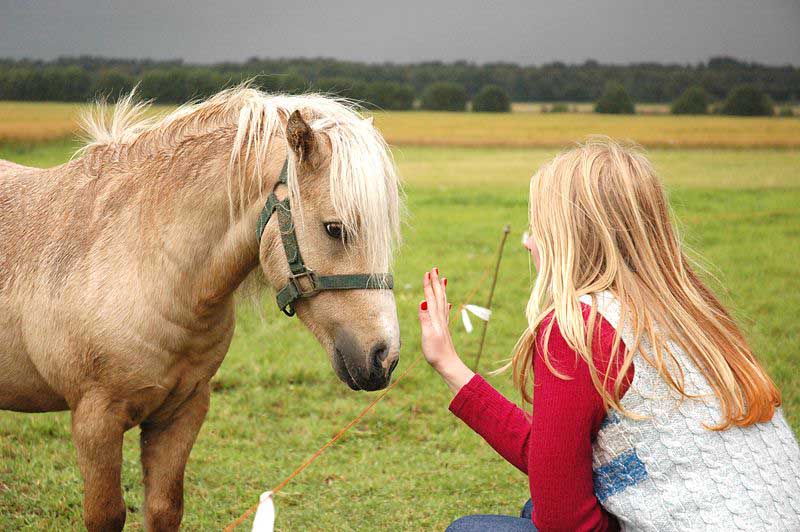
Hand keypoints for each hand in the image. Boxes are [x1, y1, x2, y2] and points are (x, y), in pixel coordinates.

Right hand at [418, 268, 474, 393]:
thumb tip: (422, 302)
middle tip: (435, 268)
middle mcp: (440, 318)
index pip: (431, 297)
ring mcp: (443, 324)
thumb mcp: (428, 335)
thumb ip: (425, 318)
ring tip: (442, 280)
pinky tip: (447, 303)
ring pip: (443, 302)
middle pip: (438, 296)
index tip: (427, 272)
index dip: (428, 285)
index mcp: (435, 318)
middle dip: (436, 282)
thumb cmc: (436, 352)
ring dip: (441, 290)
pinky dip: (445, 304)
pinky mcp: (444, 329)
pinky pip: (445, 312)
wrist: (448, 364)